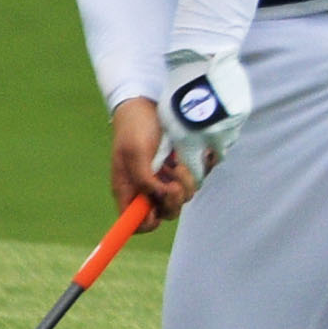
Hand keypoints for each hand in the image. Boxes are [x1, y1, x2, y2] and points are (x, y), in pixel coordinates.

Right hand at [109, 97, 196, 216]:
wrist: (148, 104)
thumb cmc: (135, 127)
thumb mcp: (134, 152)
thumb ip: (143, 179)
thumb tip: (156, 198)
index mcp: (130, 190)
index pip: (136, 223)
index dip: (147, 222)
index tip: (155, 207)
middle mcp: (149, 190)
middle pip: (166, 213)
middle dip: (173, 200)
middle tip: (173, 181)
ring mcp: (167, 180)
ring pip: (184, 197)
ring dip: (186, 182)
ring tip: (178, 161)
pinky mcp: (183, 170)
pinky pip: (196, 181)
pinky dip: (197, 171)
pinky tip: (191, 158)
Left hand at [160, 48, 250, 187]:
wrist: (201, 61)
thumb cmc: (178, 87)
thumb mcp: (168, 116)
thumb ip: (175, 139)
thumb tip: (179, 155)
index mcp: (191, 141)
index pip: (197, 173)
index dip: (195, 170)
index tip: (192, 164)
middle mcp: (213, 138)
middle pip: (216, 157)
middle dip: (210, 154)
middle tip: (203, 141)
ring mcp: (231, 126)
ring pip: (228, 141)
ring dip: (220, 137)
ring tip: (210, 120)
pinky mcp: (242, 113)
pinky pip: (236, 124)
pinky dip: (228, 121)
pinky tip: (219, 107)